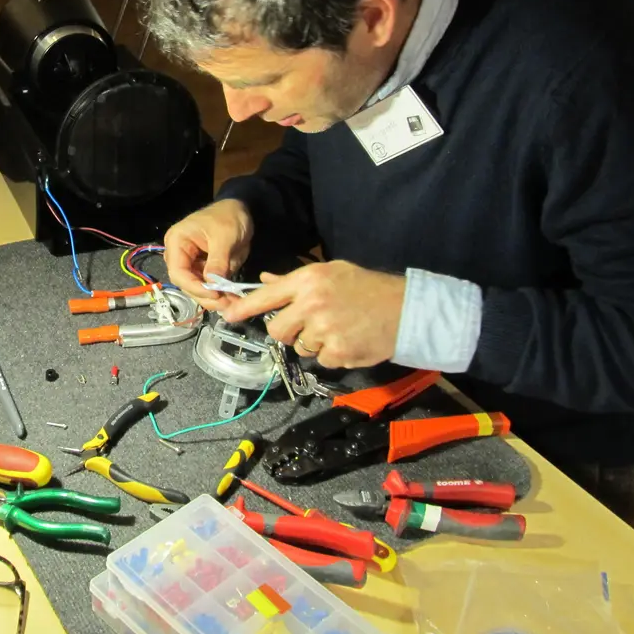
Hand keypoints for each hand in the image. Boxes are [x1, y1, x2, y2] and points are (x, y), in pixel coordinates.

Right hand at [162, 200, 252, 310]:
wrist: (239, 209)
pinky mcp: (202, 268)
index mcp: (177, 242)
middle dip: (205, 295)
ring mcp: (190, 262)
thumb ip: (217, 261)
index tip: (215, 295)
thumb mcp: (225, 236)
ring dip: (212, 297)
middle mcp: (179, 254)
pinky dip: (218, 292)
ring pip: (196, 287)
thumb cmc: (228, 216)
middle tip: (226, 304)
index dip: (194, 287)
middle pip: (186, 283)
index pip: (178, 272)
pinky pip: (206, 284)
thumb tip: (211, 285)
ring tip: (231, 302)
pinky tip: (230, 297)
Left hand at [219, 260, 404, 368]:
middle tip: (308, 325)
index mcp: (308, 281)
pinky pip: (321, 360)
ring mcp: (324, 330)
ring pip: (300, 347)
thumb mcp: (332, 272)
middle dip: (288, 332)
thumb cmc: (368, 287)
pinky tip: (348, 340)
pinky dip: (332, 355)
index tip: (227, 315)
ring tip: (338, 329)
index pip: (266, 296)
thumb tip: (266, 280)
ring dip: (314, 343)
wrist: (406, 309)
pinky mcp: (337, 352)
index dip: (243, 308)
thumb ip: (295, 280)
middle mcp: (312, 304)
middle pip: (278, 330)